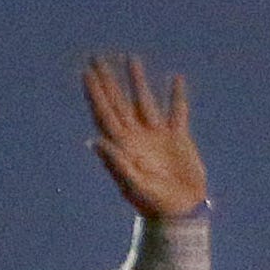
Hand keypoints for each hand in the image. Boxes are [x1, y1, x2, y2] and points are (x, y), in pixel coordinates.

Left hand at [83, 57, 206, 221]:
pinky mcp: (178, 138)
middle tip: (96, 56)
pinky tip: (176, 78)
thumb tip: (94, 140)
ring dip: (137, 80)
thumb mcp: (134, 185)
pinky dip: (176, 96)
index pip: (105, 112)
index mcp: (124, 145)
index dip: (95, 92)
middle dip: (108, 79)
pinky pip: (177, 111)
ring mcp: (157, 135)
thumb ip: (115, 163)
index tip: (87, 72)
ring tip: (130, 58)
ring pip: (144, 100)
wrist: (181, 212)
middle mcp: (137, 136)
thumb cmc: (154, 203)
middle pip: (119, 101)